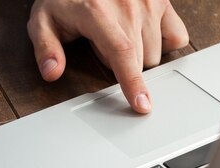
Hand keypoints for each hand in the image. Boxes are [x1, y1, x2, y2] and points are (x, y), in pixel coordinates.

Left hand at [28, 0, 188, 112]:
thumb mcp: (43, 20)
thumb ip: (46, 48)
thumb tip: (52, 72)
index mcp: (97, 12)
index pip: (122, 53)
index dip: (132, 83)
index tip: (141, 105)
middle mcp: (128, 4)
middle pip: (139, 61)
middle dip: (122, 66)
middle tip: (101, 46)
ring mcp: (149, 0)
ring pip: (156, 54)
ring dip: (140, 55)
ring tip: (119, 35)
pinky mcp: (163, 0)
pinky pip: (176, 38)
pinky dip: (161, 42)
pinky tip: (142, 32)